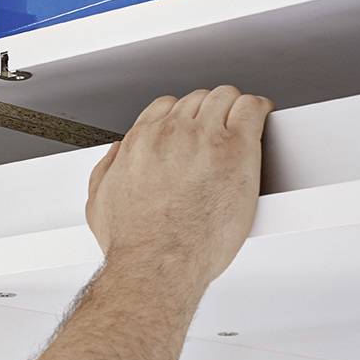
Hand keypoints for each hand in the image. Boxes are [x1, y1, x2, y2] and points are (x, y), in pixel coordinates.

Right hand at [85, 86, 273, 288]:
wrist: (157, 262)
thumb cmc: (135, 242)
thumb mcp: (99, 203)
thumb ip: (106, 171)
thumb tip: (116, 156)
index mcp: (140, 142)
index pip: (166, 106)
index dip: (183, 116)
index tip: (193, 127)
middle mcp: (171, 133)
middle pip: (198, 99)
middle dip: (210, 112)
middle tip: (220, 131)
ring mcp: (204, 138)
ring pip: (225, 97)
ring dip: (234, 109)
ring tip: (243, 124)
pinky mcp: (235, 149)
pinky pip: (252, 108)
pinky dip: (259, 110)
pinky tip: (260, 119)